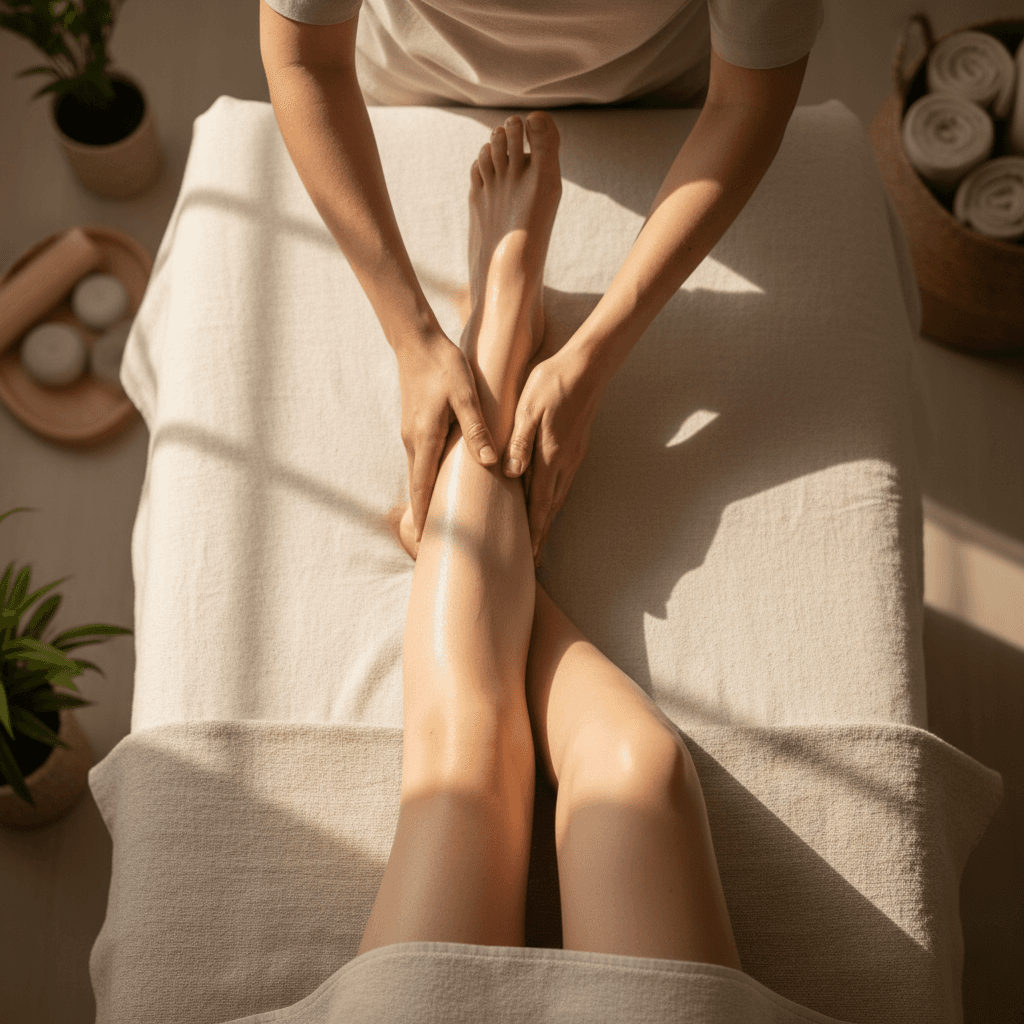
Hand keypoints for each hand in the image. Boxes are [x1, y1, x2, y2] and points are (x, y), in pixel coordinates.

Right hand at [395, 330, 497, 541]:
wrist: (417, 341)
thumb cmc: (444, 366)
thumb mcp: (465, 395)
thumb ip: (477, 428)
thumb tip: (490, 461)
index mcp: (425, 438)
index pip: (422, 486)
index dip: (425, 515)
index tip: (425, 541)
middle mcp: (413, 441)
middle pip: (418, 487)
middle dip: (425, 515)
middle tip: (434, 543)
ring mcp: (411, 434)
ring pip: (419, 474)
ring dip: (427, 498)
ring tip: (439, 522)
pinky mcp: (415, 427)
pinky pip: (421, 461)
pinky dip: (428, 480)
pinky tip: (440, 486)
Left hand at [503, 341, 604, 566]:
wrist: (587, 366)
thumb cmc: (551, 383)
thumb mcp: (527, 410)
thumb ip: (519, 443)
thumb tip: (510, 474)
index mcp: (550, 455)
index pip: (539, 503)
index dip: (534, 531)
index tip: (531, 555)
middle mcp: (565, 461)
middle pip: (551, 507)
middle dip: (542, 532)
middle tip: (534, 557)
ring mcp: (574, 455)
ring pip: (559, 495)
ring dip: (549, 517)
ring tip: (540, 535)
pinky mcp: (577, 446)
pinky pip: (564, 481)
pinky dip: (554, 498)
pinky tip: (548, 499)